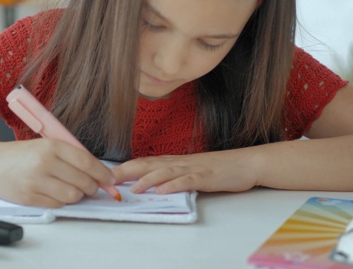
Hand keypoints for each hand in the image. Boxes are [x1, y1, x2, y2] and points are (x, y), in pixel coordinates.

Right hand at [0, 138, 115, 207]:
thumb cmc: (21, 155)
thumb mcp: (46, 146)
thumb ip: (71, 156)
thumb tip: (99, 172)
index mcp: (51, 146)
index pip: (86, 161)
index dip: (102, 173)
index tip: (110, 179)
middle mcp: (44, 163)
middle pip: (83, 181)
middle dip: (92, 186)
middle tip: (91, 186)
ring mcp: (36, 182)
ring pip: (72, 195)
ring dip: (77, 195)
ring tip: (71, 189)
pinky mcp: (29, 198)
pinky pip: (58, 205)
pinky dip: (62, 201)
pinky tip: (56, 193)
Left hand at [111, 150, 258, 194]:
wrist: (245, 162)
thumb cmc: (217, 168)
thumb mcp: (191, 170)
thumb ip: (172, 175)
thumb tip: (152, 184)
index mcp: (174, 161)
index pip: (145, 162)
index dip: (125, 168)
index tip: (107, 174)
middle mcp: (180, 162)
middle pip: (149, 164)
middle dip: (128, 172)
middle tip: (109, 180)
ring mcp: (192, 168)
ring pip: (166, 172)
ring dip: (148, 180)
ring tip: (134, 188)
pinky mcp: (205, 176)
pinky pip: (187, 181)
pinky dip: (173, 185)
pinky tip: (162, 191)